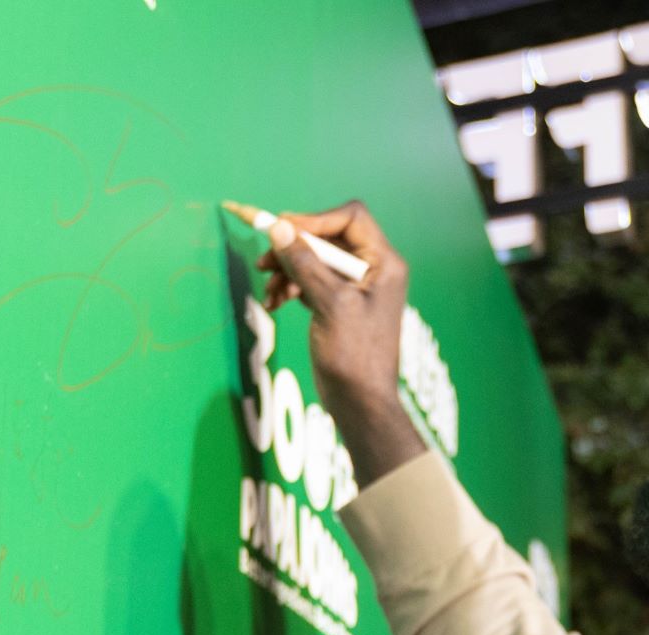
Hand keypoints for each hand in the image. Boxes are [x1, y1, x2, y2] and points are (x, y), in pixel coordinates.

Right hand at [255, 201, 422, 483]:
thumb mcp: (330, 304)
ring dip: (287, 269)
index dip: (315, 220)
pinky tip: (274, 302)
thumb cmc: (355, 357)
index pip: (350, 218)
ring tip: (269, 291)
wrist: (360, 403)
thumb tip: (278, 227)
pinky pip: (310, 281)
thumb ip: (305, 264)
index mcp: (384, 263)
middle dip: (294, 248)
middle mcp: (373, 269)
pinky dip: (290, 287)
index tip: (283, 231)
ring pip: (315, 259)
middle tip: (263, 261)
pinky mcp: (338, 305)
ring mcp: (355, 288)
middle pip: (327, 237)